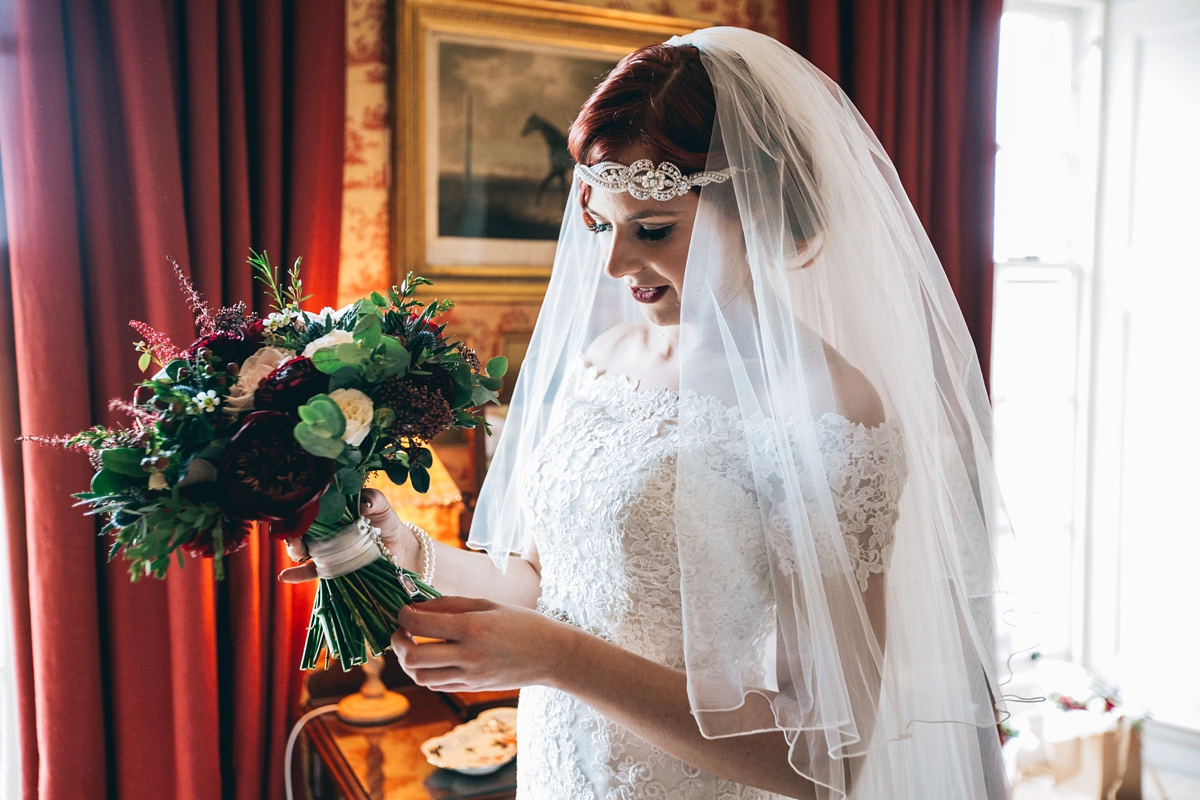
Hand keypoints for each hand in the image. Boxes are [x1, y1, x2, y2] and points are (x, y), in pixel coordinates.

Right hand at [276, 488, 416, 582]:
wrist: (398, 547)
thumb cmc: (385, 521)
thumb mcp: (380, 506)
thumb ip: (373, 499)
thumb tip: (365, 502)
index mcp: (331, 511)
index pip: (310, 508)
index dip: (300, 509)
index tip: (296, 510)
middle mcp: (323, 529)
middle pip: (300, 529)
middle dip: (292, 530)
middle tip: (293, 532)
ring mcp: (325, 549)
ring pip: (303, 549)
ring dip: (294, 549)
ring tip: (294, 547)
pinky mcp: (331, 567)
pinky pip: (311, 571)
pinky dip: (297, 574)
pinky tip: (285, 576)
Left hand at [391, 596, 573, 691]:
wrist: (551, 654)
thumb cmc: (521, 622)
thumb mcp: (488, 604)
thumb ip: (450, 604)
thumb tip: (416, 605)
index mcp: (472, 627)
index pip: (421, 623)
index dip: (404, 615)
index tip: (403, 610)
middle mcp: (468, 654)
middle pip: (413, 657)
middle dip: (398, 643)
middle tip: (400, 631)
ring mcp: (470, 675)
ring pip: (421, 676)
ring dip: (409, 661)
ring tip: (412, 645)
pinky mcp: (472, 687)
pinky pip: (437, 684)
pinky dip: (426, 671)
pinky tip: (432, 657)